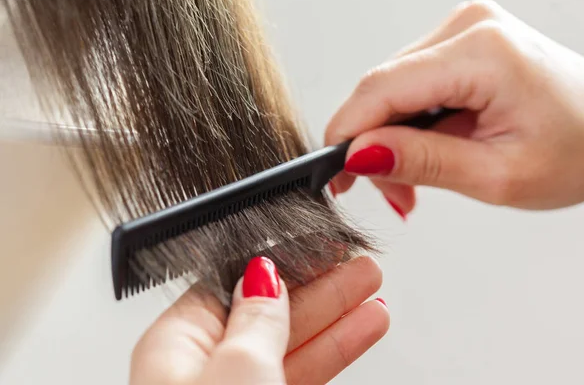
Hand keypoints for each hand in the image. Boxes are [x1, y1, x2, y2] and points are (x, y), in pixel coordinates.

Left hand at [130, 256, 388, 384]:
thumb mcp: (236, 375)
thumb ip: (255, 320)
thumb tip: (263, 277)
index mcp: (175, 349)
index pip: (231, 286)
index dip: (278, 263)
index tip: (315, 246)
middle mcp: (203, 373)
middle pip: (270, 312)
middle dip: (319, 285)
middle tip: (357, 263)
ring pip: (294, 345)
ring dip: (337, 316)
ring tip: (372, 291)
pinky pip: (305, 374)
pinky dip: (336, 350)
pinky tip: (362, 329)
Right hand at [326, 0, 583, 212]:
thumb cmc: (580, 151)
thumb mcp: (497, 174)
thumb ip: (423, 161)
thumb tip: (361, 154)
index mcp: (482, 52)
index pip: (382, 87)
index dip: (347, 132)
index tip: (333, 174)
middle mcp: (469, 27)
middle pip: (382, 87)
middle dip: (372, 143)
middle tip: (389, 194)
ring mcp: (465, 30)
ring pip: (392, 87)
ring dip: (390, 136)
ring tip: (412, 181)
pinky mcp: (463, 43)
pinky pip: (412, 82)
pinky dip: (408, 122)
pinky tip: (423, 149)